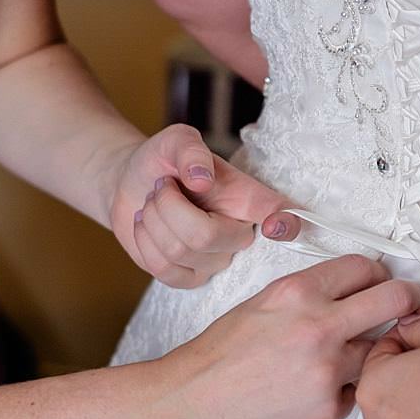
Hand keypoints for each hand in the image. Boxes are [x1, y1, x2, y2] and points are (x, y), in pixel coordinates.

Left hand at [105, 124, 301, 287]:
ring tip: (153, 202)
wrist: (132, 184)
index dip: (287, 223)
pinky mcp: (188, 278)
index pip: (279, 213)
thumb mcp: (175, 141)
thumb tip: (201, 178)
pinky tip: (146, 224)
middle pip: (205, 236)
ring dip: (152, 220)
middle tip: (161, 186)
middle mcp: (238, 234)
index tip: (276, 227)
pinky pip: (163, 270)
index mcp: (247, 198)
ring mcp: (215, 261)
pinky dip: (143, 241)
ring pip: (178, 252)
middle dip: (168, 206)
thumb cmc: (164, 161)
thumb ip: (189, 149)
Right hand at [152, 254, 419, 418]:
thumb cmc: (216, 357)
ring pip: (380, 351)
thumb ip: (305, 297)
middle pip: (394, 300)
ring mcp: (327, 372)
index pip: (365, 268)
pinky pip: (356, 391)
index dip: (377, 275)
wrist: (188, 406)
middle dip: (410, 300)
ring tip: (340, 359)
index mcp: (296, 293)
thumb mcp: (258, 305)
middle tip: (414, 306)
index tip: (382, 283)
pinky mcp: (328, 410)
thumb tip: (347, 292)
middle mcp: (317, 327)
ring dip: (370, 353)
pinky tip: (312, 391)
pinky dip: (343, 390)